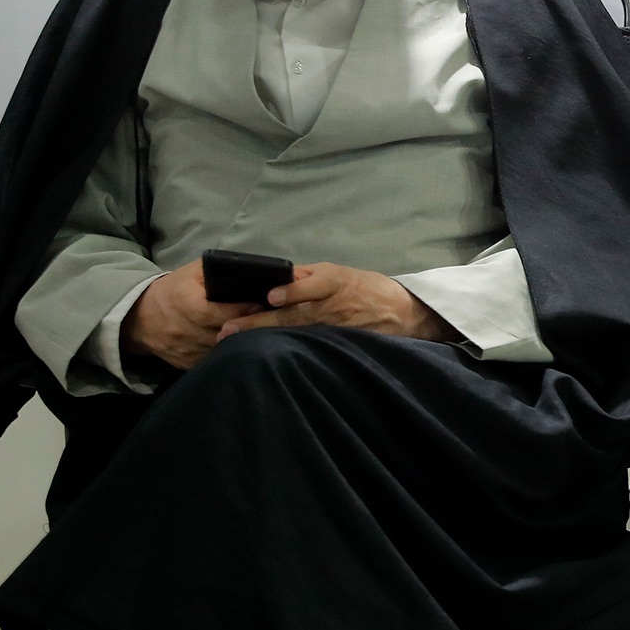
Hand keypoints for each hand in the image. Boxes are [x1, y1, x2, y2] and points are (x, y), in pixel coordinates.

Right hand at [120, 259, 261, 369]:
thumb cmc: (174, 290)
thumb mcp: (191, 273)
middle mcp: (182, 330)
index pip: (213, 312)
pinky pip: (214, 360)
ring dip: (242, 343)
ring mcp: (185, 350)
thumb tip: (248, 273)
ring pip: (221, 350)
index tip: (259, 306)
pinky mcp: (187, 364)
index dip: (238, 310)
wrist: (142, 318)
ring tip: (260, 332)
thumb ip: (217, 271)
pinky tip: (242, 345)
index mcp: (183, 303)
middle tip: (267, 320)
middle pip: (221, 333)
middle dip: (246, 327)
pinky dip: (229, 354)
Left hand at [216, 263, 457, 342]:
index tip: (269, 296)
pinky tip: (265, 356)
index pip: (313, 285)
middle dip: (259, 322)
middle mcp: (331, 308)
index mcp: (334, 283)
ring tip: (234, 344)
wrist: (403, 314)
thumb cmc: (368, 288)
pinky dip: (285, 351)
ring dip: (264, 339)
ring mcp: (332, 330)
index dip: (293, 290)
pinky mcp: (334, 346)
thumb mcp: (340, 273)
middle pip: (292, 315)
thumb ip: (308, 277)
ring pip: (294, 334)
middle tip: (227, 330)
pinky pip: (306, 348)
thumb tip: (275, 277)